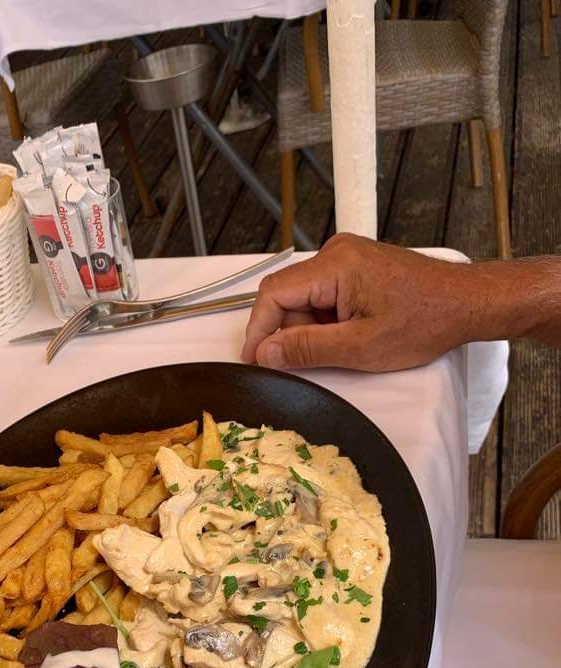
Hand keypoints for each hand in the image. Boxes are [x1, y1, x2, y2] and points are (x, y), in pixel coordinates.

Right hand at [241, 234, 480, 371]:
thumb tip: (266, 353)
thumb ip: (307, 349)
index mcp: (335, 264)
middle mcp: (336, 252)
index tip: (254, 360)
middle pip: (288, 297)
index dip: (258, 330)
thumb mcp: (360, 347)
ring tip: (345, 347)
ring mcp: (346, 257)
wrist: (465, 303)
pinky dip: (326, 321)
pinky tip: (351, 335)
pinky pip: (323, 295)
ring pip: (305, 299)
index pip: (273, 294)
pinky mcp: (356, 267)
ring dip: (312, 329)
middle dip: (291, 333)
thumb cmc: (424, 321)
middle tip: (309, 362)